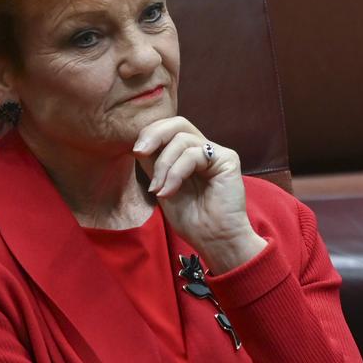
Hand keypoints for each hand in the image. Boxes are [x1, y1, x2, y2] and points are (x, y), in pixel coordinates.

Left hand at [133, 116, 266, 272]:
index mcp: (189, 154)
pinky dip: (176, 173)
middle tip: (140, 151)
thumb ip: (154, 164)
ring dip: (163, 165)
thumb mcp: (162, 186)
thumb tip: (138, 144)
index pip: (169, 129)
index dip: (151, 134)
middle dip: (154, 134)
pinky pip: (193, 154)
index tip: (135, 152)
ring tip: (158, 189)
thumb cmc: (191, 219)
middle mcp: (204, 149)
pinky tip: (169, 192)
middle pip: (178, 123)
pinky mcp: (227, 159)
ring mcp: (216, 153)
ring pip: (182, 139)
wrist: (213, 240)